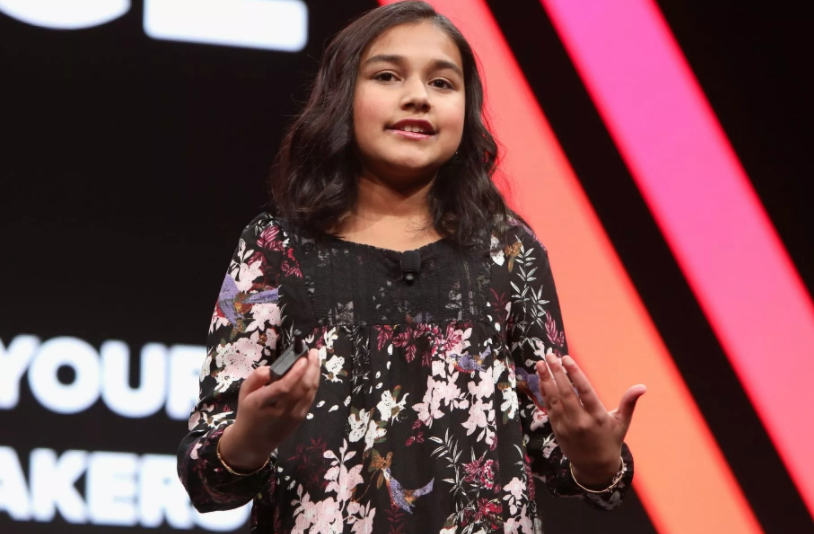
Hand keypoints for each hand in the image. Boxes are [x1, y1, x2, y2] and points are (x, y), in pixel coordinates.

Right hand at [219, 348, 320, 471]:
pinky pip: (311, 398)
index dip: (296, 372)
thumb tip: (272, 368)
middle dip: (311, 367)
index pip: (284, 387)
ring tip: (315, 359)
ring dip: (315, 374)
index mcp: (262, 403)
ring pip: (309, 392)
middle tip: (313, 352)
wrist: (253, 441)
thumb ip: (256, 377)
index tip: (302, 358)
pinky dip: (314, 384)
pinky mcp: (300, 418)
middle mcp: (280, 410)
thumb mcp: (244, 392)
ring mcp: (293, 415)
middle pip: (302, 387)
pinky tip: (313, 373)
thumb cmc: (248, 413)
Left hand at [535, 353, 644, 485]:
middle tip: (550, 355)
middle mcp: (580, 421)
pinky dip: (544, 392)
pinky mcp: (557, 429)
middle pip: (566, 393)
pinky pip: (549, 407)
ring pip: (554, 399)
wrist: (594, 467)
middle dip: (556, 372)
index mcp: (598, 417)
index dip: (574, 373)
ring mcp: (566, 426)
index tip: (566, 358)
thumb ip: (629, 402)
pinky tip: (541, 378)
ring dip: (546, 380)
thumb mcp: (621, 422)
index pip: (584, 391)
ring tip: (541, 363)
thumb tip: (642, 386)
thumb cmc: (610, 440)